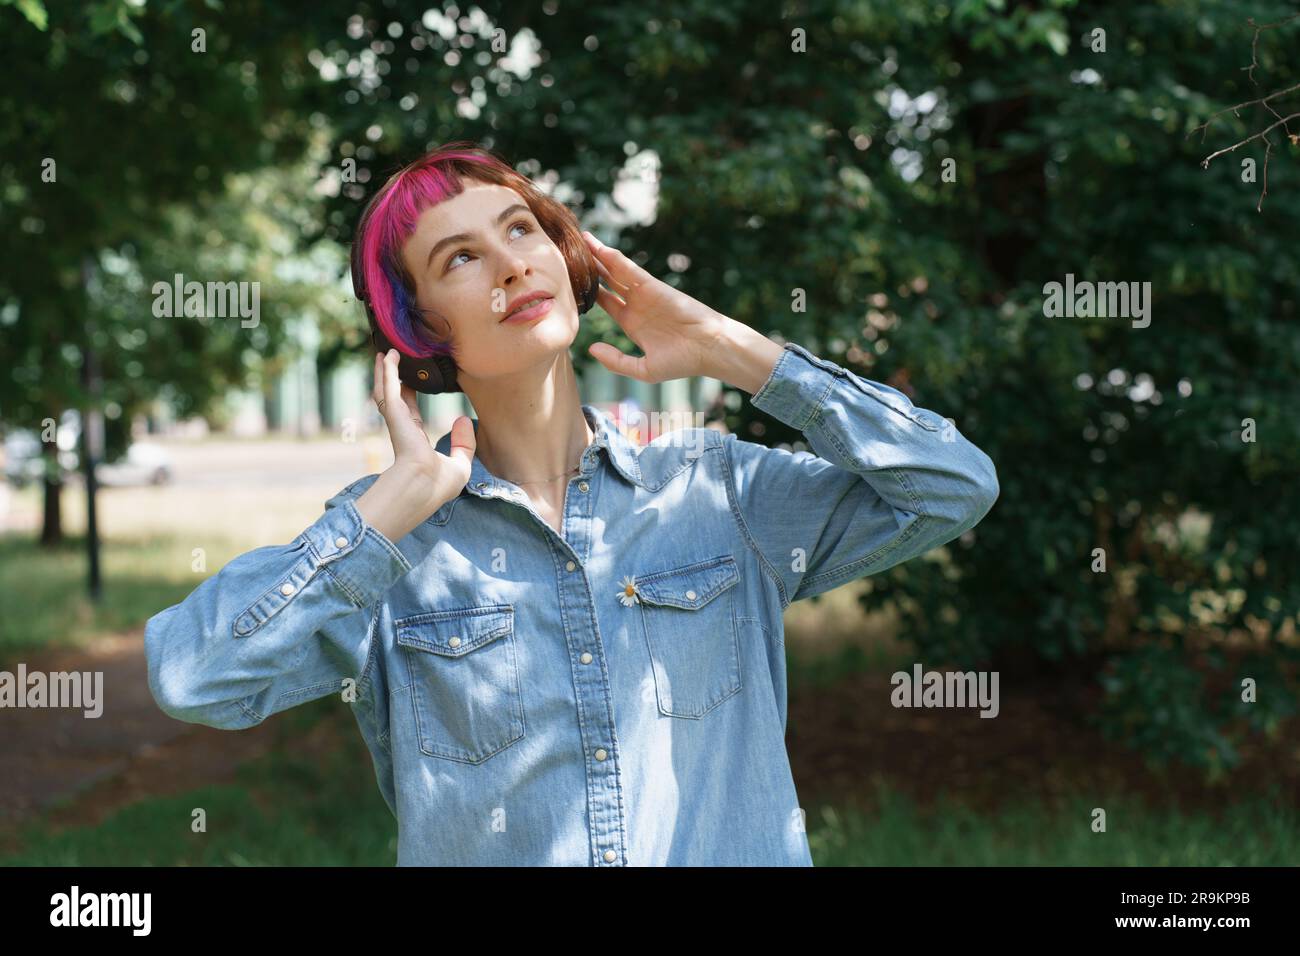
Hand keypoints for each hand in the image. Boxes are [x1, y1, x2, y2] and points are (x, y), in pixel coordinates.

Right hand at [370, 348, 473, 508]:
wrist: (424, 486)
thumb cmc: (439, 484)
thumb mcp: (460, 464)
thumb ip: (464, 443)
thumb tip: (463, 419)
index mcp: (414, 442)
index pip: (409, 414)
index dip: (408, 397)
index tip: (410, 383)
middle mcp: (402, 430)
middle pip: (394, 397)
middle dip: (391, 379)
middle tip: (391, 360)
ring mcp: (396, 421)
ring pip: (386, 389)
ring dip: (385, 370)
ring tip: (386, 352)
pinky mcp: (394, 414)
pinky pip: (389, 386)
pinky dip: (388, 370)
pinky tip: (389, 355)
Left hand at [581, 231, 726, 382]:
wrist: (710, 349)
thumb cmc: (683, 362)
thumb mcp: (644, 370)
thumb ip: (616, 361)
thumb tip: (591, 348)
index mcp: (633, 324)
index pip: (605, 302)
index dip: (588, 292)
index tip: (569, 283)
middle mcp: (637, 305)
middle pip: (608, 282)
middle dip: (591, 268)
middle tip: (569, 253)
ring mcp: (645, 294)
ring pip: (616, 272)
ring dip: (599, 256)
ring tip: (580, 240)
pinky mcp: (654, 286)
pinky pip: (630, 270)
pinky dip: (614, 259)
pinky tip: (598, 248)